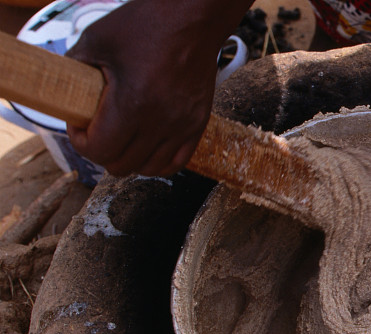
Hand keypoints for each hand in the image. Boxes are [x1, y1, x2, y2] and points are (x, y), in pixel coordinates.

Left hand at [66, 0, 251, 177]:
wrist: (191, 19)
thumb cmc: (145, 25)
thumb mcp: (97, 40)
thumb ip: (75, 69)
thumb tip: (64, 93)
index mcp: (132, 102)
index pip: (100, 150)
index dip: (81, 142)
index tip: (80, 125)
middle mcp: (161, 120)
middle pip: (122, 165)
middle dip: (103, 152)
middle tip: (98, 132)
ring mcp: (182, 125)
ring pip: (149, 168)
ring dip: (130, 159)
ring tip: (123, 140)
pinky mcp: (198, 124)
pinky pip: (177, 163)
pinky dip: (158, 162)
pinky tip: (147, 147)